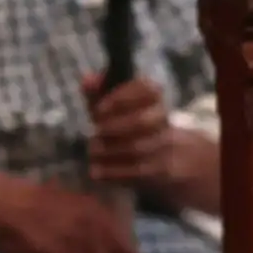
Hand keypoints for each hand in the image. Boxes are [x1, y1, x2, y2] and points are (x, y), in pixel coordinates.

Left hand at [84, 75, 172, 192]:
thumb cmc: (125, 120)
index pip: (146, 88)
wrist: (160, 153)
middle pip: (143, 122)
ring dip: (111, 150)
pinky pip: (138, 172)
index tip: (98, 110)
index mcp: (152, 95)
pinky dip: (114, 172)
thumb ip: (97, 92)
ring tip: (93, 150)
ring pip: (139, 148)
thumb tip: (87, 80)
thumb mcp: (109, 104)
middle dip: (114, 128)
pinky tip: (95, 172)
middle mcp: (162, 118)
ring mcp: (165, 145)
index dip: (120, 99)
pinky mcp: (162, 169)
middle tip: (94, 132)